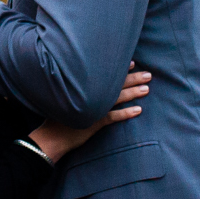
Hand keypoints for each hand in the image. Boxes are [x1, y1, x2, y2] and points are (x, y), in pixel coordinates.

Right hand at [26, 67, 150, 161]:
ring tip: (147, 89)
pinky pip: (114, 117)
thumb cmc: (58, 117)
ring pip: (117, 98)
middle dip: (133, 78)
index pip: (106, 75)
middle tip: (148, 74)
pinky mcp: (94, 122)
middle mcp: (90, 95)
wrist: (51, 136)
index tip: (132, 63)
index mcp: (84, 87)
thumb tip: (91, 81)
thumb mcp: (65, 97)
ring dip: (133, 93)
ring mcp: (93, 108)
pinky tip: (138, 110)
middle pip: (115, 84)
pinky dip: (126, 113)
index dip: (120, 69)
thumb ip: (78, 89)